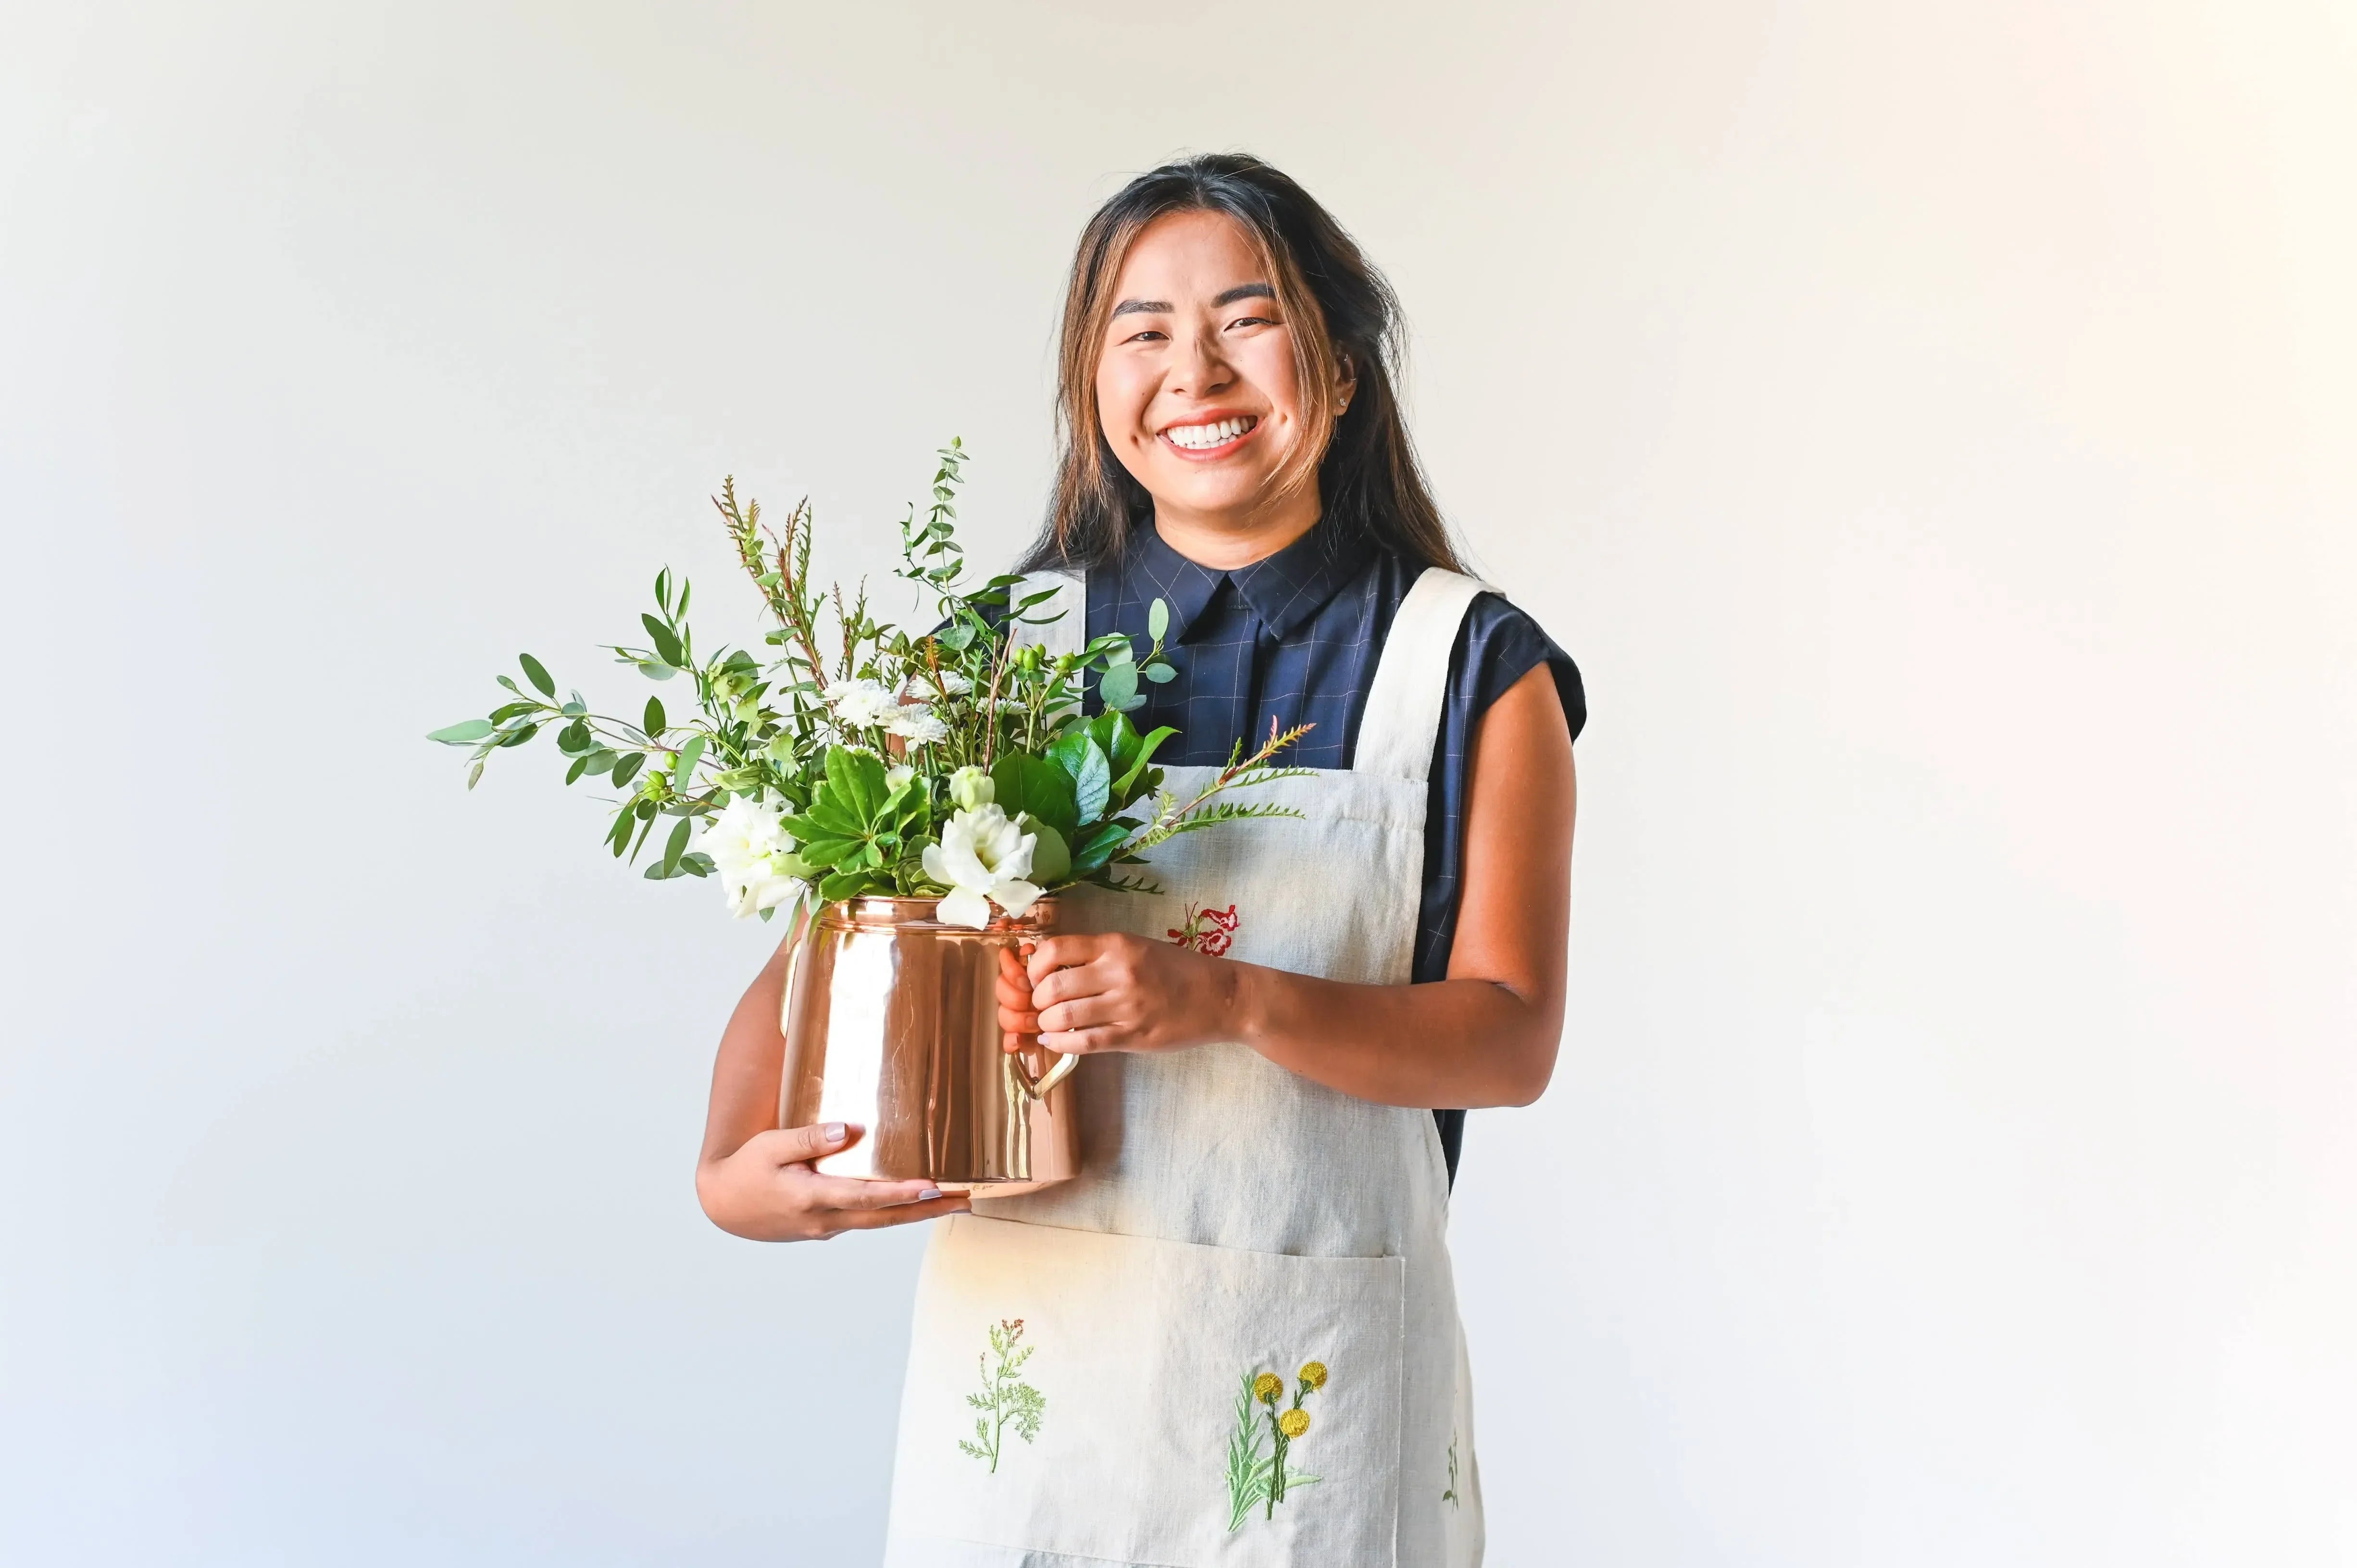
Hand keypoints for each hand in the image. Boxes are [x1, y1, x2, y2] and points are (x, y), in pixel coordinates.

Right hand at [695, 1121, 969, 1241]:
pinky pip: (867, 1221)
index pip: (865, 1197)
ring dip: (917, 1214)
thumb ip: (809, 1138)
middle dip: (927, 1210)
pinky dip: (893, 1213)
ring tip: (954, 1202)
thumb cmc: (745, 1169)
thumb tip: (849, 1130)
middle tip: (966, 1201)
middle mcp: (825, 1219)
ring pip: (880, 1222)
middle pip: (885, 1218)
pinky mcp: (826, 1227)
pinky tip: (914, 1203)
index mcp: (811, 1198)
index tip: (934, 1188)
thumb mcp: (770, 1146)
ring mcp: (827, 1228)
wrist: (722, 1204)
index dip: (901, 1193)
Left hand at [1014, 932, 1240, 1054]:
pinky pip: (1084, 1042)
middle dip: (1037, 1000)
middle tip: (1041, 1006)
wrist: (1220, 996)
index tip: (1036, 977)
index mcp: (1117, 945)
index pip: (1055, 949)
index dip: (1034, 967)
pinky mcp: (1133, 1036)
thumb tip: (1051, 967)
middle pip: (1053, 987)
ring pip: (1063, 1017)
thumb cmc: (1178, 970)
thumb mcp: (1137, 947)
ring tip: (1049, 1024)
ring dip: (1046, 1024)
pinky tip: (1055, 1041)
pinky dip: (1060, 1043)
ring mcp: (1126, 1006)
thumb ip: (1098, 955)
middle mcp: (1119, 972)